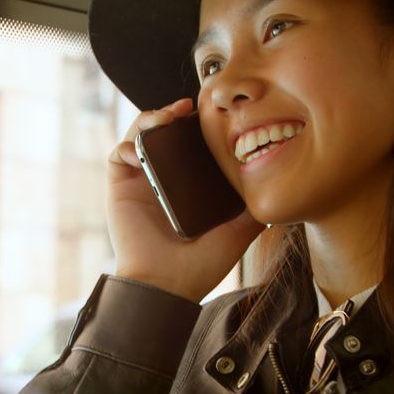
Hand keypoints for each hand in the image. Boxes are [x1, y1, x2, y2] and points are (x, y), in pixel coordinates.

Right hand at [107, 98, 265, 301]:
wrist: (167, 286)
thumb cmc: (200, 267)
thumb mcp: (237, 233)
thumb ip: (253, 210)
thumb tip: (275, 189)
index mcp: (187, 188)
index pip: (190, 145)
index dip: (197, 126)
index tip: (211, 115)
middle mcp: (163, 182)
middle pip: (164, 133)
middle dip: (173, 114)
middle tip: (188, 107)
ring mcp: (140, 183)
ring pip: (140, 136)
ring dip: (150, 119)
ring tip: (168, 116)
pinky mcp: (121, 189)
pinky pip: (118, 154)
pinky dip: (129, 144)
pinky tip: (143, 150)